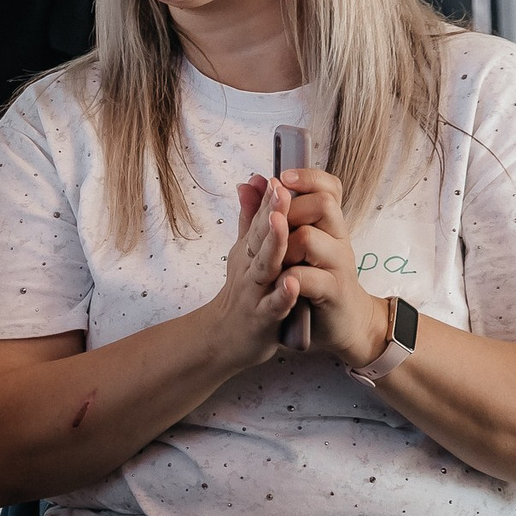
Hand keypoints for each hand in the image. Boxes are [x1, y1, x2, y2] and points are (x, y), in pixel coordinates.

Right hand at [201, 176, 302, 372]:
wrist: (222, 339)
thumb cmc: (240, 293)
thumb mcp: (242, 252)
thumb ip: (248, 217)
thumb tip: (250, 181)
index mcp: (248, 251)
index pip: (258, 220)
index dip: (268, 199)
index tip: (278, 176)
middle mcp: (249, 268)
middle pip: (259, 237)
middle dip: (271, 213)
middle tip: (281, 189)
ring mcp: (254, 293)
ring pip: (264, 267)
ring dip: (273, 245)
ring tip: (283, 223)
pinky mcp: (262, 319)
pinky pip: (273, 306)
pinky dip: (282, 295)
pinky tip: (293, 283)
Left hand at [281, 169, 395, 368]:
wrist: (343, 325)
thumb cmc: (315, 283)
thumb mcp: (294, 247)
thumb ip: (270, 214)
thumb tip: (252, 181)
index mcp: (328, 227)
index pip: (328, 189)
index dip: (308, 178)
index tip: (282, 177)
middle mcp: (337, 240)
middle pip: (321, 205)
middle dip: (290, 211)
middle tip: (274, 224)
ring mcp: (338, 266)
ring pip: (310, 239)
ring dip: (286, 247)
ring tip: (276, 260)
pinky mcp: (334, 293)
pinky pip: (313, 278)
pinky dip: (294, 280)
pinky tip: (284, 282)